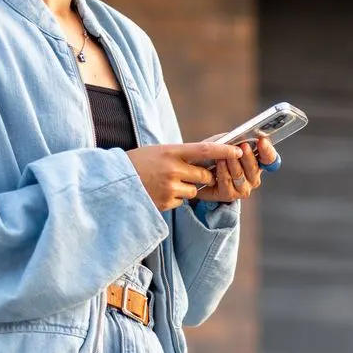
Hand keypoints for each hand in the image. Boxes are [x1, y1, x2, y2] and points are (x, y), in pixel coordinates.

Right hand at [127, 141, 242, 210]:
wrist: (113, 181)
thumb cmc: (137, 163)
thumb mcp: (158, 151)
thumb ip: (180, 155)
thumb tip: (206, 157)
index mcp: (171, 151)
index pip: (204, 149)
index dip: (224, 150)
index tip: (238, 150)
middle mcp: (172, 169)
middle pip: (203, 175)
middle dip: (201, 177)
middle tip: (186, 174)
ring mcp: (169, 187)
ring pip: (194, 191)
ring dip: (186, 189)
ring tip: (166, 183)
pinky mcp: (165, 202)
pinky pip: (181, 202)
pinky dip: (174, 199)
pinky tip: (159, 192)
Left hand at [196, 138, 270, 203]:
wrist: (199, 175)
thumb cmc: (215, 155)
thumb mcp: (226, 143)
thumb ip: (236, 138)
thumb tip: (246, 133)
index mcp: (257, 163)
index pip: (269, 159)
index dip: (267, 150)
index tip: (262, 141)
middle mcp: (253, 178)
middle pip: (254, 167)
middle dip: (248, 156)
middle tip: (244, 146)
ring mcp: (243, 188)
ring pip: (239, 174)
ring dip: (233, 163)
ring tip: (227, 154)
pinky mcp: (229, 195)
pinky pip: (227, 182)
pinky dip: (223, 171)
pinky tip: (219, 162)